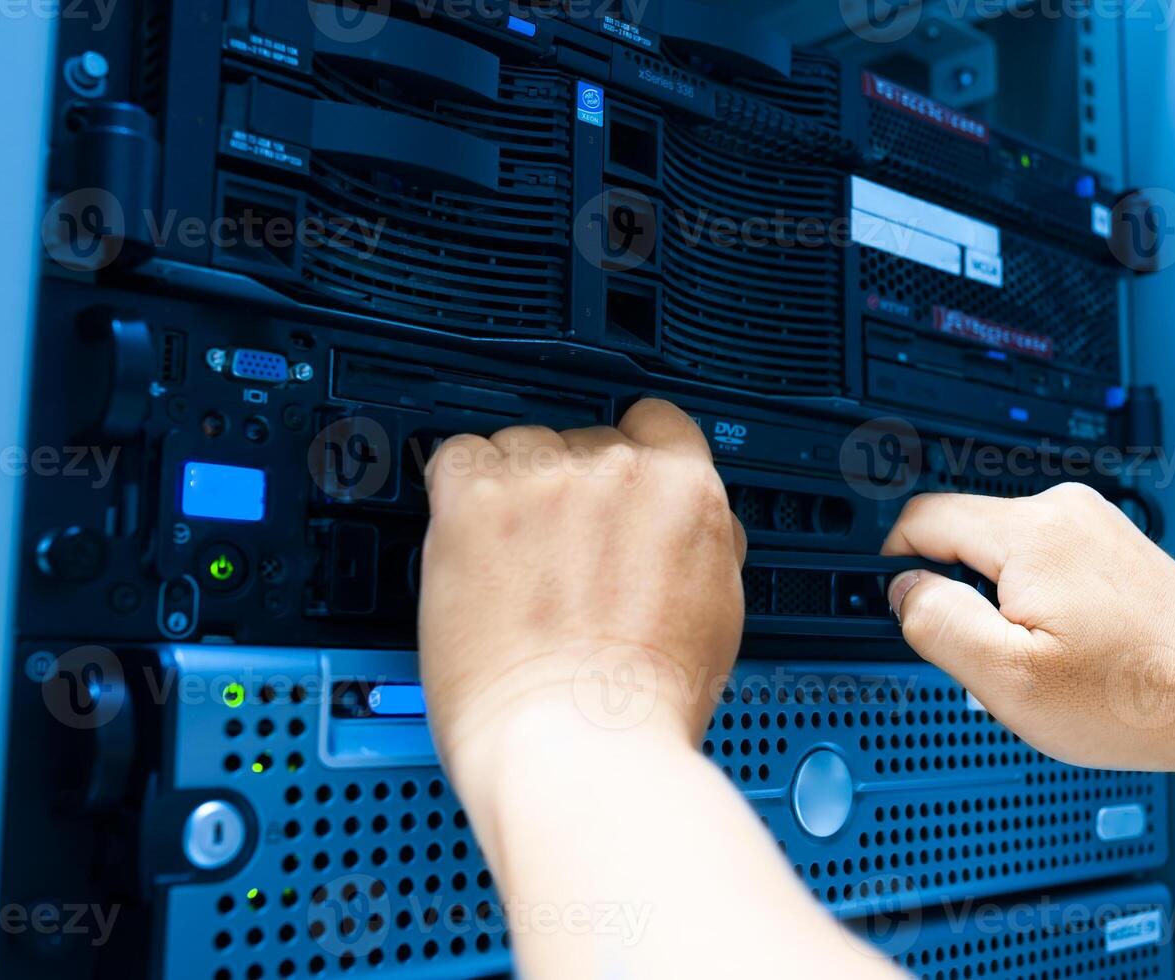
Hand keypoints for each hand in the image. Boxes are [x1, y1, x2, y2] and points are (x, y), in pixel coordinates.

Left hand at [417, 399, 746, 808]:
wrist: (579, 749)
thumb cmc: (644, 706)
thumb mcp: (718, 613)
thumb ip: (702, 544)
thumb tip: (691, 523)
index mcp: (684, 491)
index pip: (656, 422)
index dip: (631, 456)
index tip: (611, 489)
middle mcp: (616, 471)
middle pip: (582, 439)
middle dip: (569, 489)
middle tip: (557, 555)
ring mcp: (543, 482)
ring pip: (518, 447)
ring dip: (511, 491)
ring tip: (511, 563)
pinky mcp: (475, 502)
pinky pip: (456, 457)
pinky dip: (456, 493)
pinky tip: (470, 543)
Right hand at [882, 483, 1174, 775]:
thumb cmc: (1138, 698)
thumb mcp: (1008, 680)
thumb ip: (936, 622)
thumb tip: (901, 588)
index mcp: (1032, 532)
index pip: (921, 518)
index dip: (895, 566)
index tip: (907, 613)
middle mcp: (1064, 510)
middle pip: (961, 533)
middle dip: (957, 593)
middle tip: (991, 656)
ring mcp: (1094, 522)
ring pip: (1000, 550)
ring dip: (997, 600)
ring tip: (1040, 655)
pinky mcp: (1112, 543)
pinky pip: (1040, 559)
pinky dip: (1035, 600)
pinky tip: (1068, 645)